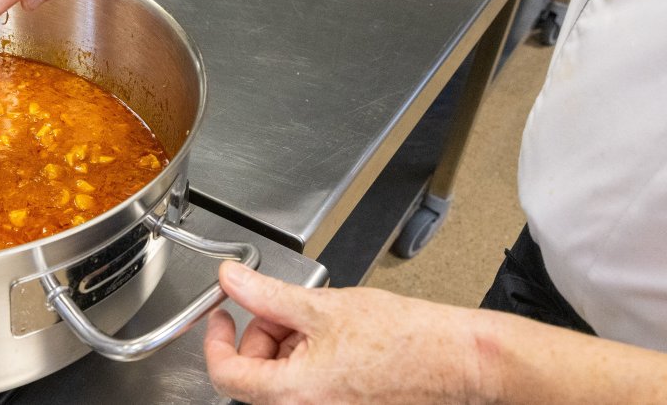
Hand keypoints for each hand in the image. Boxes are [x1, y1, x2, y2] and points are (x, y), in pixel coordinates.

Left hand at [204, 261, 493, 403]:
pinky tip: (333, 339)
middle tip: (284, 310)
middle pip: (255, 376)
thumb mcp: (322, 306)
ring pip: (281, 381)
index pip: (227, 374)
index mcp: (295, 394)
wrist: (457, 360)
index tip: (222, 316)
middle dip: (263, 336)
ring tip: (320, 322)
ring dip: (287, 346)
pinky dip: (308, 361)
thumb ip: (266, 295)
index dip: (217, 340)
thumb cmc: (406, 339)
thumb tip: (232, 280)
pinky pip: (307, 389)